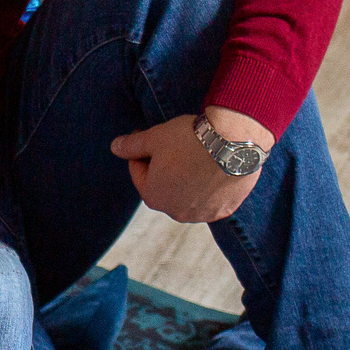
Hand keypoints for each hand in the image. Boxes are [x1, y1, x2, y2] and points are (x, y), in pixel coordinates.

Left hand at [110, 108, 268, 224]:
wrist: (235, 141)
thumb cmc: (189, 138)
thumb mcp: (154, 137)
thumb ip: (131, 146)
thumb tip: (114, 147)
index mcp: (153, 197)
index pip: (139, 172)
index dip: (141, 152)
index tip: (146, 135)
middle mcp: (176, 212)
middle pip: (164, 186)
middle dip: (163, 168)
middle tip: (173, 146)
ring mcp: (203, 214)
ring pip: (188, 194)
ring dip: (186, 179)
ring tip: (195, 157)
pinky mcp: (225, 209)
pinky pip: (212, 198)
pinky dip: (209, 186)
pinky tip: (213, 168)